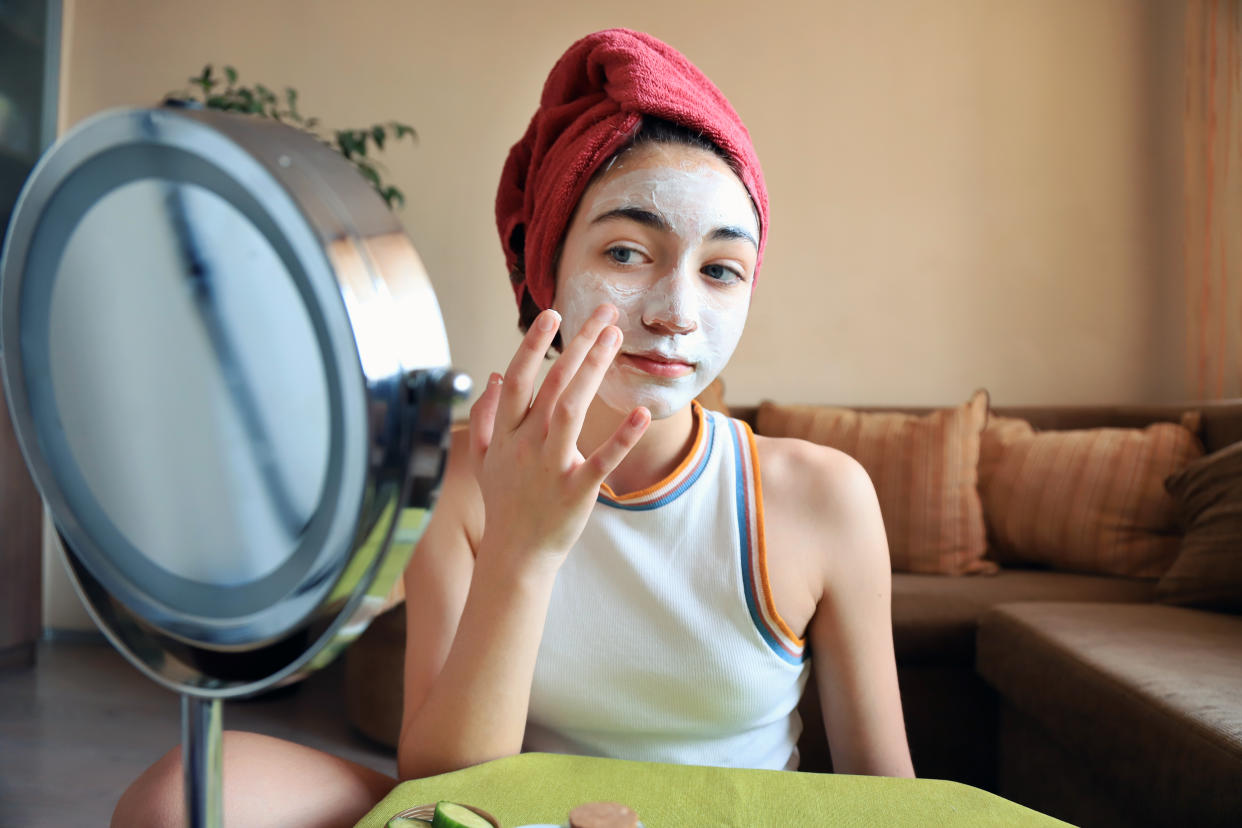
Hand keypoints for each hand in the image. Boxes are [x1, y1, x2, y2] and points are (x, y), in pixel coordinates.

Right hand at [467, 304, 650, 571]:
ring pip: (571, 408)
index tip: (552, 314)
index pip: (519, 378)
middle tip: (604, 312)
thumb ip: (487, 416)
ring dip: (594, 369)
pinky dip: (621, 438)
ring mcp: (551, 466)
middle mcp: (527, 443)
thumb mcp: (484, 458)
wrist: (515, 555)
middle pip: (553, 383)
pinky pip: (602, 460)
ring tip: (616, 339)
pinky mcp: (577, 491)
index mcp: (506, 433)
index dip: (533, 344)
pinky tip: (641, 414)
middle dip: (578, 343)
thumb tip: (495, 375)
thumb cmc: (504, 503)